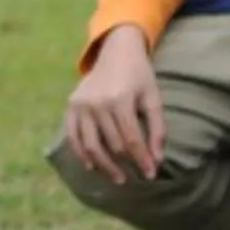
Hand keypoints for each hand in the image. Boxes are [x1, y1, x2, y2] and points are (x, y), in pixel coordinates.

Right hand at [64, 26, 165, 184]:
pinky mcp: (71, 105)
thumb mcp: (154, 98)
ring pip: (91, 145)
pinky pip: (73, 136)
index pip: (131, 140)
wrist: (116, 51)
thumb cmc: (139, 76)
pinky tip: (92, 166)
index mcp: (120, 99)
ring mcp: (81, 105)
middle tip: (136, 178)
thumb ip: (157, 128)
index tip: (151, 175)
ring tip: (118, 178)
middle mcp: (97, 103)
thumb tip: (157, 160)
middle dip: (126, 165)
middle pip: (112, 145)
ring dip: (104, 166)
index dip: (142, 160)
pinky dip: (81, 153)